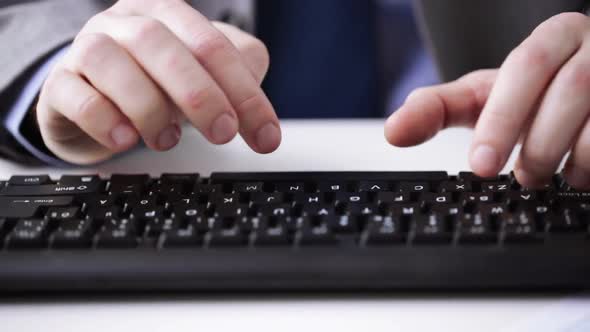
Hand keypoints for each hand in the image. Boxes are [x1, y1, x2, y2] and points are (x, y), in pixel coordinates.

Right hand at [37, 0, 280, 164]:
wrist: (95, 98)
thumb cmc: (157, 83)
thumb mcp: (204, 75)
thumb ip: (238, 75)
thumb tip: (257, 101)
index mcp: (168, 15)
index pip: (212, 46)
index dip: (244, 92)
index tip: (266, 135)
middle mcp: (125, 24)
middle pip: (160, 45)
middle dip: (199, 94)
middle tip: (223, 133)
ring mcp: (87, 49)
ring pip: (110, 61)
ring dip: (148, 106)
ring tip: (168, 139)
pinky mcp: (60, 84)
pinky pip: (72, 92)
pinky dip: (102, 117)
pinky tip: (125, 138)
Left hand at [385, 12, 589, 188]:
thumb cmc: (532, 94)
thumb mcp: (483, 96)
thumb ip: (438, 109)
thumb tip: (393, 131)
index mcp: (552, 39)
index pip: (525, 67)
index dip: (501, 118)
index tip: (480, 165)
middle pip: (571, 89)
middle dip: (535, 145)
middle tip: (511, 178)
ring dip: (567, 159)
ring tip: (538, 180)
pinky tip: (577, 177)